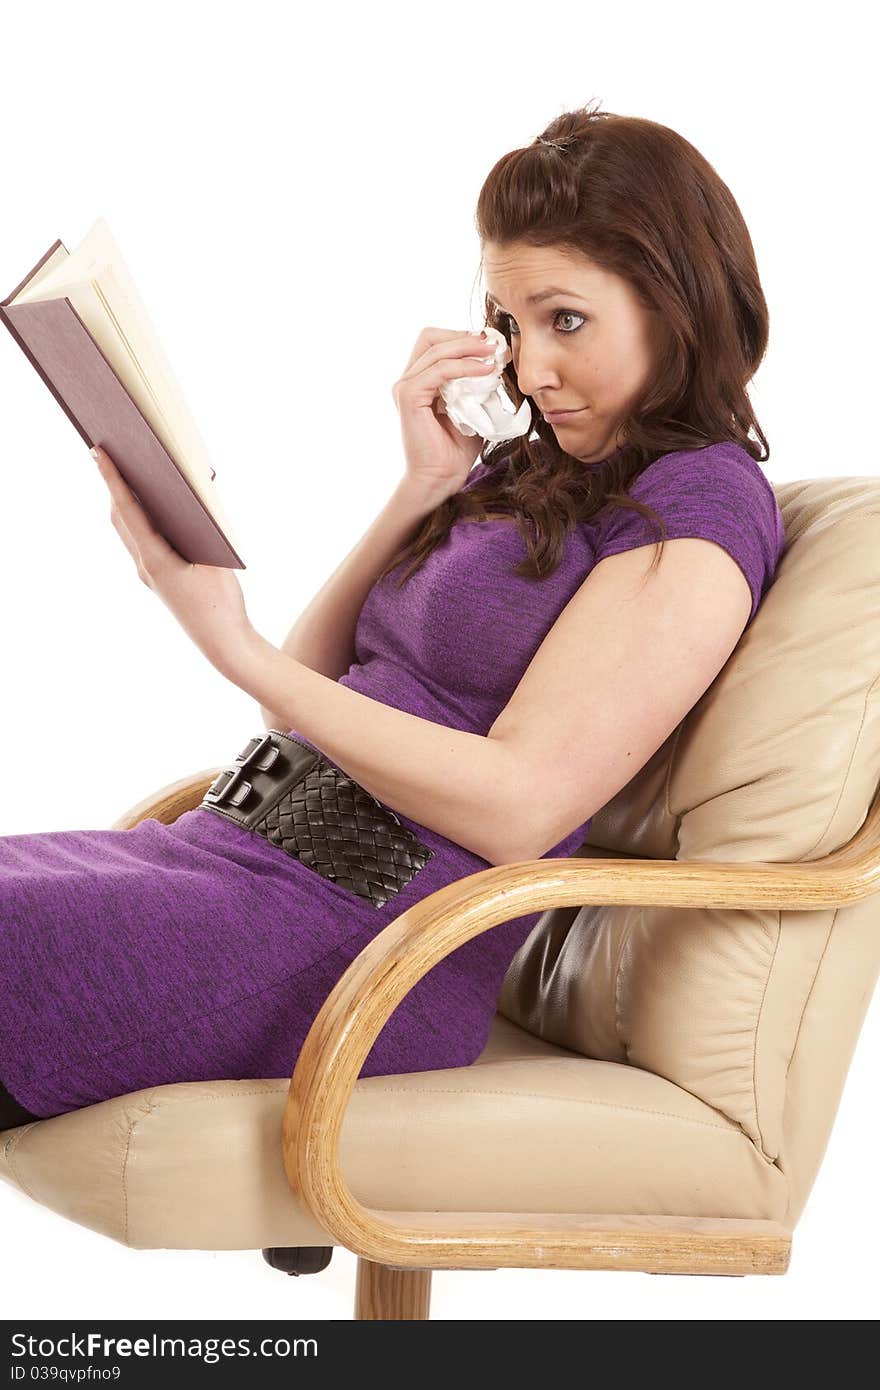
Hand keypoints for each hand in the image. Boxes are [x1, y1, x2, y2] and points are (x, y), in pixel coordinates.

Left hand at [93, 444, 253, 673]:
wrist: (224, 643)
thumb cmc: (221, 602)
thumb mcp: (214, 558)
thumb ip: (200, 526)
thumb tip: (189, 498)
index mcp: (153, 559)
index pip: (126, 509)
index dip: (112, 478)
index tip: (99, 452)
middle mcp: (144, 566)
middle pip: (120, 517)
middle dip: (113, 485)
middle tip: (110, 455)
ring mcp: (149, 575)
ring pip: (129, 531)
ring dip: (125, 503)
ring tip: (129, 476)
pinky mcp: (159, 580)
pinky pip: (143, 542)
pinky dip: (142, 520)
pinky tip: (155, 510)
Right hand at [391, 327, 498, 501]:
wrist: (442, 478)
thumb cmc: (456, 449)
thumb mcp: (473, 408)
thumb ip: (478, 385)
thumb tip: (499, 362)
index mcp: (420, 381)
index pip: (436, 343)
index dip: (462, 338)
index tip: (492, 344)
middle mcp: (408, 380)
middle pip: (431, 337)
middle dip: (464, 337)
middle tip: (494, 343)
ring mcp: (406, 387)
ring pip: (436, 349)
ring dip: (468, 348)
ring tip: (494, 354)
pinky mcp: (409, 396)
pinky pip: (438, 370)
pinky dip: (464, 366)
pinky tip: (485, 370)